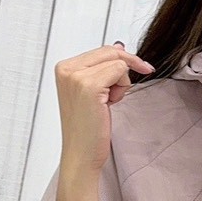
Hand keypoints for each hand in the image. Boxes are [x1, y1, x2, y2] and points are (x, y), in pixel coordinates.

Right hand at [53, 40, 152, 173]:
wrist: (81, 154)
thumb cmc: (87, 128)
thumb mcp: (93, 91)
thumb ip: (102, 68)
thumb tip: (120, 46)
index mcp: (64, 67)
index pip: (102, 49)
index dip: (121, 62)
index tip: (137, 71)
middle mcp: (67, 68)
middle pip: (111, 51)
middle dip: (126, 69)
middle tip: (122, 92)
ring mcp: (76, 76)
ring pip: (118, 60)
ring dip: (122, 81)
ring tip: (108, 102)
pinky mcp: (89, 86)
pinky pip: (120, 71)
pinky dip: (123, 87)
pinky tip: (110, 103)